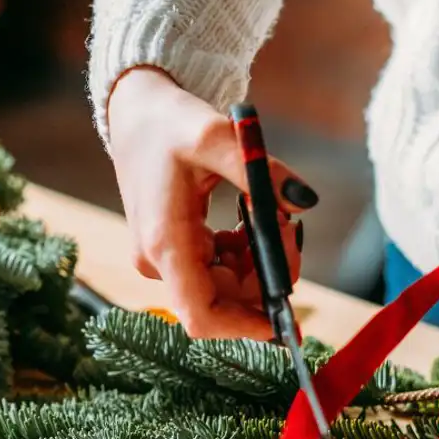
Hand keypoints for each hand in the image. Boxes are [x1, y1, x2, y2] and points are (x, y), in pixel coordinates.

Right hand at [107, 67, 316, 339]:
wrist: (135, 111)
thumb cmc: (168, 122)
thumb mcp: (215, 137)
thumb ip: (262, 172)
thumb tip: (304, 202)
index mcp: (164, 242)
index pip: (203, 315)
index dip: (246, 327)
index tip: (287, 318)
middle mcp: (159, 259)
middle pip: (224, 298)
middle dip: (266, 274)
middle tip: (290, 227)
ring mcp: (164, 255)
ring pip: (225, 283)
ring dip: (258, 259)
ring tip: (272, 212)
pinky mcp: (172, 246)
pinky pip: (217, 266)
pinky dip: (243, 250)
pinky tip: (251, 215)